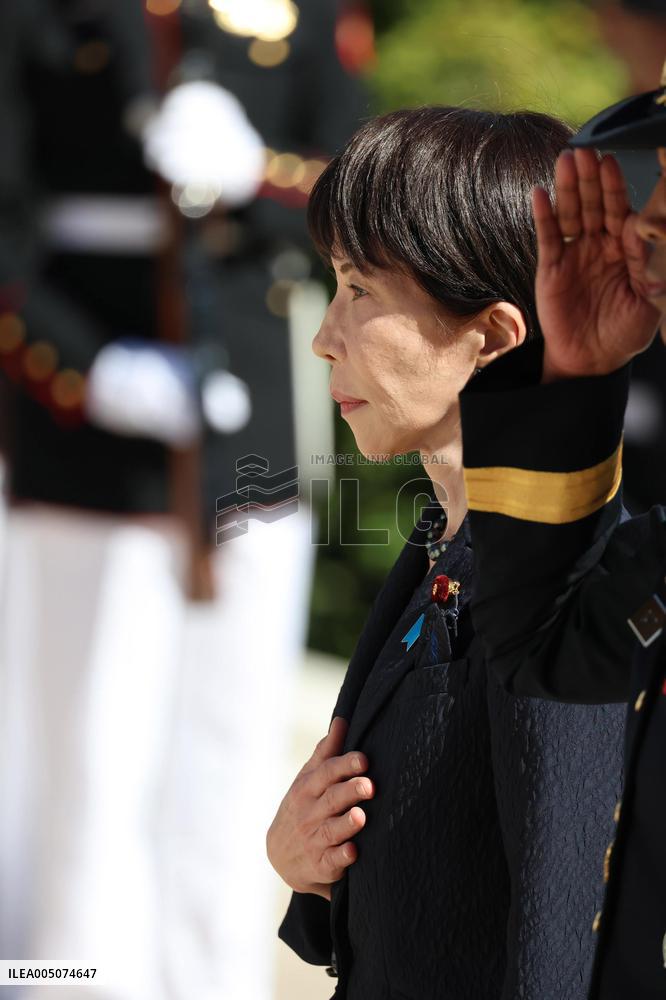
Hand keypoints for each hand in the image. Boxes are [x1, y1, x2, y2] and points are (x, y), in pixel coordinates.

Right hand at [266, 717, 373, 900]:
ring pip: (331, 830)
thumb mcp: (307, 779)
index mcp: (307, 788)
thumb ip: (326, 752)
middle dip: (350, 791)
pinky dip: (341, 857)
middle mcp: (309, 813)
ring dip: (346, 824)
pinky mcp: (321, 865)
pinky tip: (353, 852)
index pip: (326, 773)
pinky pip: (331, 861)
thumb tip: (342, 720)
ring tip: (361, 817)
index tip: (364, 760)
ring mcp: (313, 840)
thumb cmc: (303, 806)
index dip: (344, 765)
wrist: (280, 855)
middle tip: (369, 785)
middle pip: (331, 799)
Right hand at [532, 149, 660, 381]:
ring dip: (568, 187)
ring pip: (571, 213)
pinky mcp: (552, 267)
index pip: (622, 211)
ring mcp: (575, 254)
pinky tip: (541, 194)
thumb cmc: (625, 333)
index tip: (613, 163)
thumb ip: (650, 268)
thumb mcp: (650, 303)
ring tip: (566, 160)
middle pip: (595, 204)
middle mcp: (601, 246)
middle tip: (588, 151)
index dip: (616, 187)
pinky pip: (548, 237)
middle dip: (592, 178)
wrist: (591, 360)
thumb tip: (645, 232)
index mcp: (627, 250)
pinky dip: (543, 215)